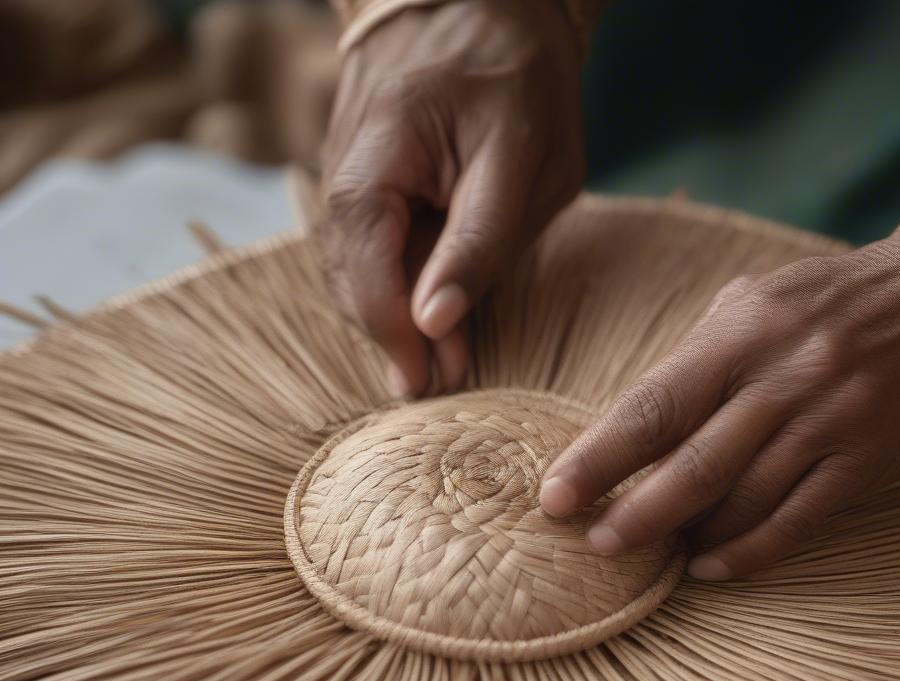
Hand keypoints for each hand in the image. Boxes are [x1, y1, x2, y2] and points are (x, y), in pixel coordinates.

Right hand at [320, 0, 584, 396]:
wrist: (483, 0)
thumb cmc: (511, 68)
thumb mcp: (518, 158)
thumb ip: (478, 243)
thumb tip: (436, 323)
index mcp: (371, 171)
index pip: (367, 280)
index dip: (396, 342)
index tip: (430, 386)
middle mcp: (344, 182)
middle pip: (354, 286)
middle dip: (398, 341)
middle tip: (446, 384)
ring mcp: (352, 184)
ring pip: (362, 275)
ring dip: (401, 321)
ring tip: (449, 361)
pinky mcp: (372, 189)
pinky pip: (378, 252)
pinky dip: (405, 288)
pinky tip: (440, 312)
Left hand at [540, 174, 899, 579]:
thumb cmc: (832, 302)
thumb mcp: (756, 301)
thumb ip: (696, 358)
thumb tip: (633, 423)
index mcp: (741, 331)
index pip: (653, 404)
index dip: (598, 457)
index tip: (555, 497)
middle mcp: (784, 376)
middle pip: (691, 463)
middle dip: (634, 512)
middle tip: (595, 543)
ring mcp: (832, 420)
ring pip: (743, 500)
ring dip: (690, 536)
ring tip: (650, 556)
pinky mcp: (871, 459)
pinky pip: (798, 520)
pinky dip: (749, 552)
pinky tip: (711, 568)